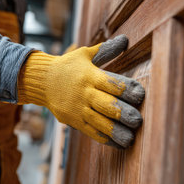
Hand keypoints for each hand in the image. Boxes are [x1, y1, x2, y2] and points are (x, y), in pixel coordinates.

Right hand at [18, 35, 144, 147]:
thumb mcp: (85, 54)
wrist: (42, 81)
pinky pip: (90, 132)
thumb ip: (106, 50)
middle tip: (138, 120)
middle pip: (107, 105)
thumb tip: (126, 40)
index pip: (111, 83)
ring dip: (116, 131)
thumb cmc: (68, 65)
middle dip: (123, 113)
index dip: (127, 89)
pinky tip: (117, 143)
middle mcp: (84, 93)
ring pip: (99, 122)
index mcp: (90, 75)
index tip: (141, 95)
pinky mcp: (73, 120)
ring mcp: (78, 108)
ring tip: (130, 137)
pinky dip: (104, 138)